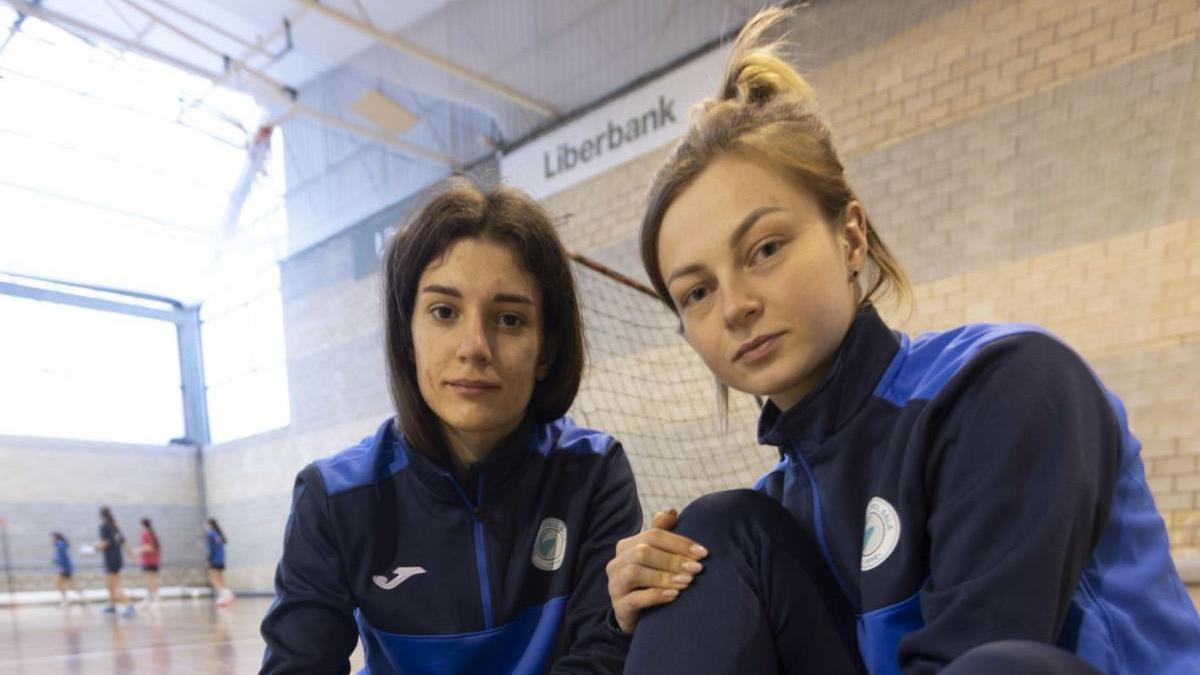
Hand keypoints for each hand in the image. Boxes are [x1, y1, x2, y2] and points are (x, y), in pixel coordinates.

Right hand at [606, 509, 707, 633]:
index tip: (703, 553)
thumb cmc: (650, 581)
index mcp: (627, 546)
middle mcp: (616, 563)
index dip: (679, 542)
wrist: (635, 614)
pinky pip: (634, 598)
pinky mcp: (618, 606)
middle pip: (643, 552)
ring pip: (635, 573)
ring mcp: (615, 585)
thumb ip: (662, 533)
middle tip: (697, 568)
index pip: (653, 535)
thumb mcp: (657, 556)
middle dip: (673, 560)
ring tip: (687, 582)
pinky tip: (674, 596)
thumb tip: (671, 511)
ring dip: (665, 577)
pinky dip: (656, 596)